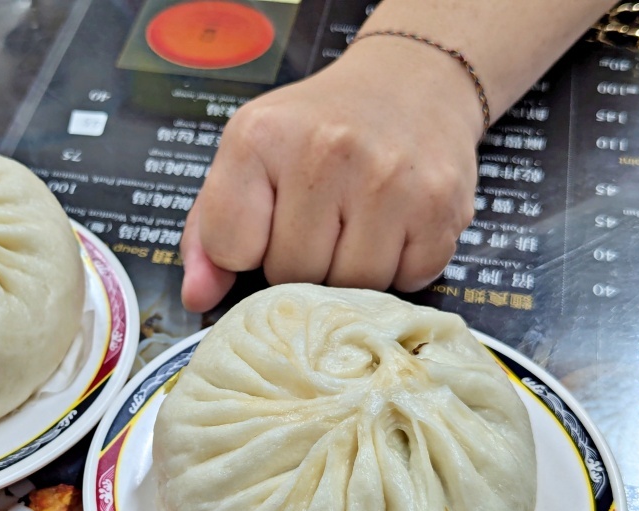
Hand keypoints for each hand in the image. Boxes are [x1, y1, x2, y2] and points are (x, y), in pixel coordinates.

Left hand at [180, 37, 484, 311]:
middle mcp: (326, 152)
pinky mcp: (441, 207)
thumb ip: (209, 233)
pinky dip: (398, 270)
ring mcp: (389, 180)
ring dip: (348, 273)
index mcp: (260, 137)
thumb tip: (197, 299)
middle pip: (292, 275)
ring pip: (349, 288)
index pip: (231, 250)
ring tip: (354, 224)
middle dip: (299, 264)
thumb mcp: (246, 160)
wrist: (411, 84)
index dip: (247, 251)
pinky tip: (393, 228)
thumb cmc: (315, 132)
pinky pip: (404, 282)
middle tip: (318, 222)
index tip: (266, 223)